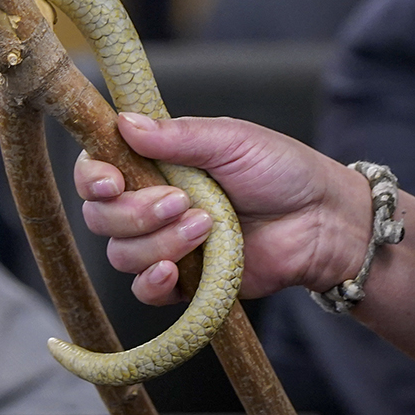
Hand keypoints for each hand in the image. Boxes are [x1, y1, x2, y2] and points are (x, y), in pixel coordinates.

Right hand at [75, 114, 372, 305]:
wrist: (321, 220)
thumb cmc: (281, 170)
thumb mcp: (231, 140)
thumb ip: (177, 136)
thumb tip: (124, 123)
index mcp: (155, 163)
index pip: (96, 171)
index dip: (92, 178)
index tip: (111, 182)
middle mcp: (150, 203)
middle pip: (100, 217)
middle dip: (134, 212)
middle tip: (182, 201)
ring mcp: (164, 244)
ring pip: (122, 255)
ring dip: (159, 242)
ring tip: (208, 226)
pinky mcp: (183, 282)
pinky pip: (144, 291)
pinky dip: (152, 282)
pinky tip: (174, 271)